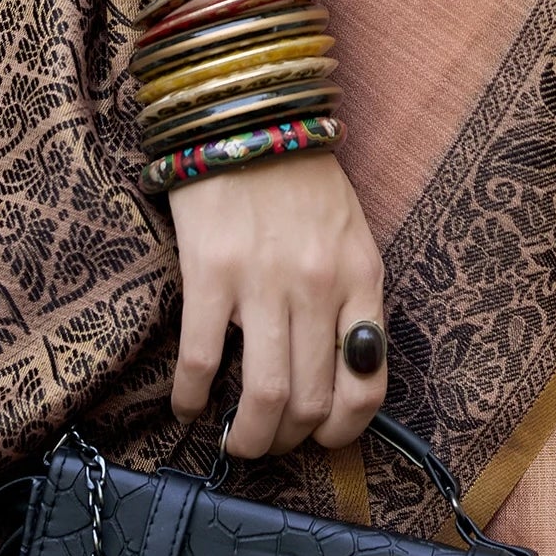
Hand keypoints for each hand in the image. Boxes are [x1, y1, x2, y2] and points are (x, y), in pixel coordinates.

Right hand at [167, 149, 388, 458]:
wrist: (247, 114)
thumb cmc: (301, 180)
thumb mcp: (352, 235)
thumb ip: (353, 299)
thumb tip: (343, 374)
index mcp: (361, 277)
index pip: (367, 385)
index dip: (343, 431)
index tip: (319, 438)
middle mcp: (319, 286)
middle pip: (311, 402)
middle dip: (288, 441)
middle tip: (267, 442)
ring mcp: (264, 281)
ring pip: (264, 397)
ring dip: (247, 438)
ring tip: (233, 440)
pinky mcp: (209, 273)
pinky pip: (201, 361)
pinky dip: (192, 398)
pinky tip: (188, 405)